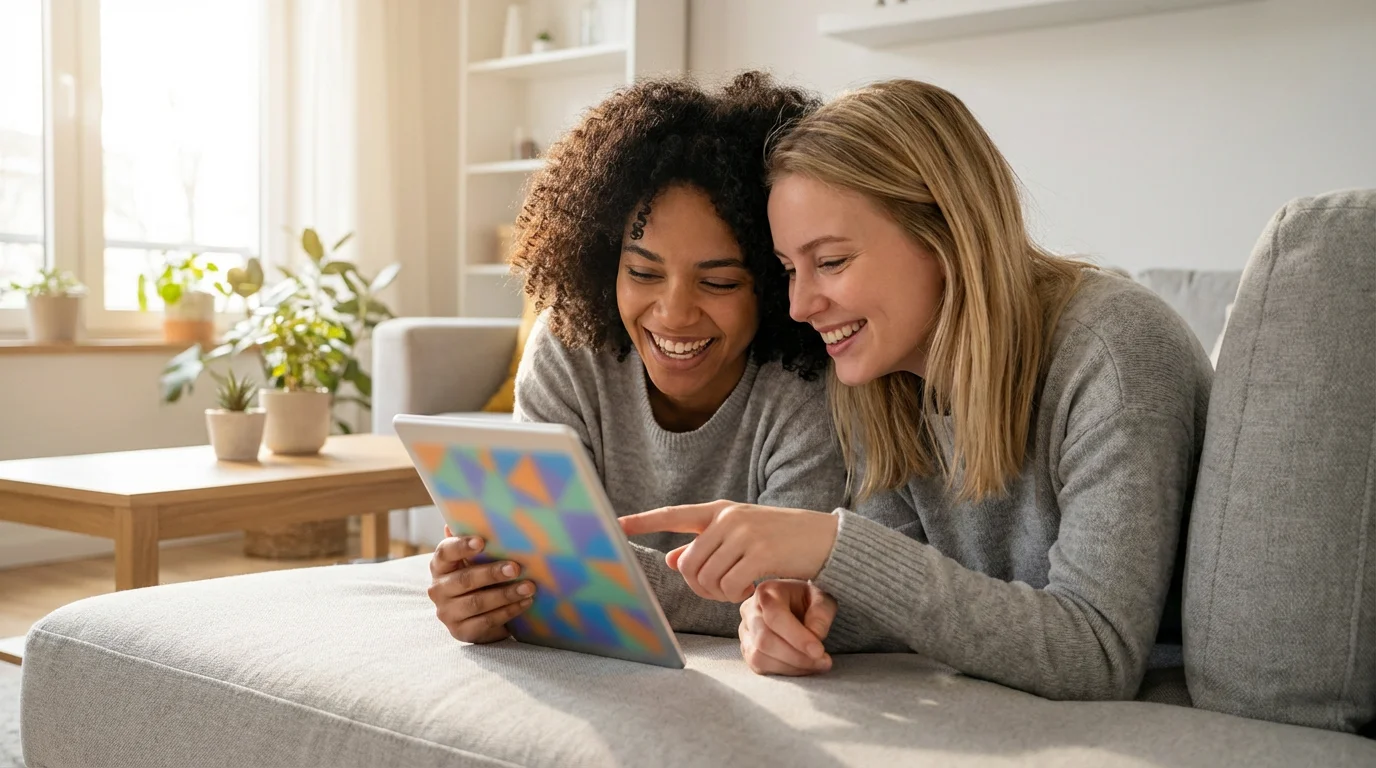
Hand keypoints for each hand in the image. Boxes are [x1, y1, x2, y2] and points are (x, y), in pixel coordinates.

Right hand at [428, 524, 535, 642]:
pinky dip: (508, 612)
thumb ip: (472, 541)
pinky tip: (524, 603)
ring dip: (505, 594)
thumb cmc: (477, 578)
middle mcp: (438, 589)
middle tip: (516, 567)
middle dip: (492, 573)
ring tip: (529, 587)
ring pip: (477, 603)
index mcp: (439, 566)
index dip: (461, 546)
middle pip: (464, 580)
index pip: (445, 552)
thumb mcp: (474, 559)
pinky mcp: (461, 632)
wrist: (476, 616)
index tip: (482, 541)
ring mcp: (447, 613)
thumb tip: (472, 514)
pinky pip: (486, 622)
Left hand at [619, 501, 838, 601]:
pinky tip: (753, 588)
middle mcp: (728, 518)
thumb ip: (706, 546)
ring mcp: (744, 534)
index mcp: (719, 512)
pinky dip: (736, 596)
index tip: (615, 525)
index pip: (674, 515)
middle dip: (699, 586)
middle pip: (688, 564)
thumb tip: (672, 559)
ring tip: (740, 587)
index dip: (643, 521)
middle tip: (722, 590)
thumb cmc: (781, 541)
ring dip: (719, 594)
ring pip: (706, 578)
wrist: (826, 539)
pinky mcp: (760, 553)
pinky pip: (728, 587)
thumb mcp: (742, 537)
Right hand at [739, 580, 836, 675]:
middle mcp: (749, 610)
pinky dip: (783, 671)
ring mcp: (745, 631)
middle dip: (796, 656)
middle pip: (764, 640)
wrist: (798, 607)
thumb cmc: (809, 602)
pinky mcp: (747, 649)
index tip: (819, 651)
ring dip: (791, 666)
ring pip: (759, 656)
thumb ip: (821, 615)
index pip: (775, 616)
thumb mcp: (822, 600)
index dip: (797, 637)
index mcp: (766, 592)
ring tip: (816, 665)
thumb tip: (815, 637)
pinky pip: (759, 666)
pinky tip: (802, 666)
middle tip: (822, 661)